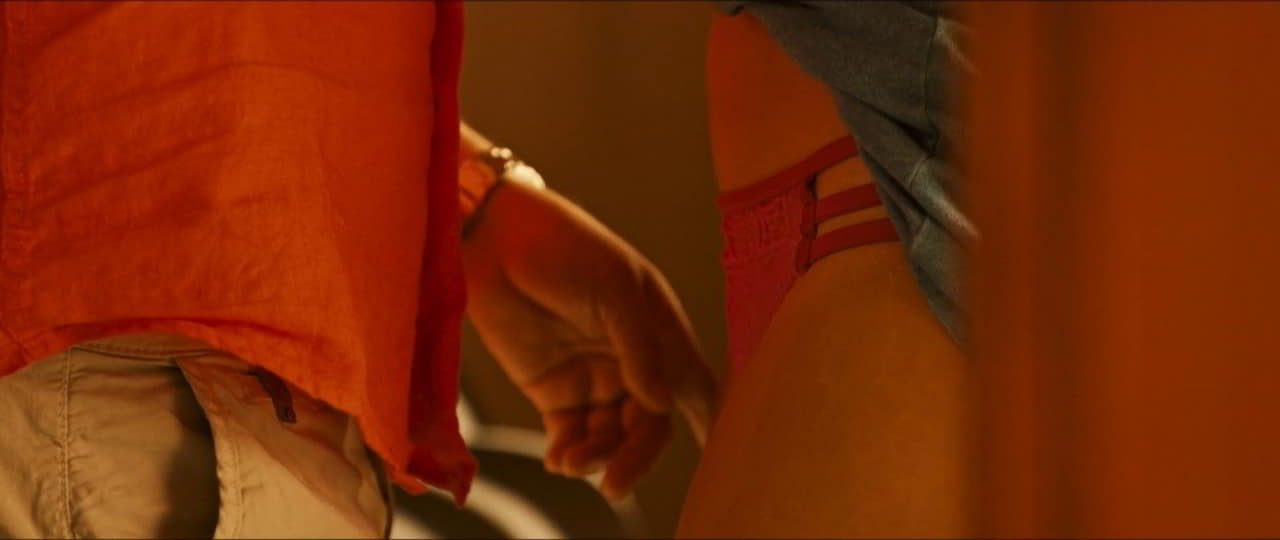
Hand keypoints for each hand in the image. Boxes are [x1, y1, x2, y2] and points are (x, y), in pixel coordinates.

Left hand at [462, 181, 717, 499]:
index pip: (692, 383)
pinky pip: (571, 434)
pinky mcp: (552, 390)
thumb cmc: (562, 246)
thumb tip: (661, 404)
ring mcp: (593, 377)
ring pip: (610, 435)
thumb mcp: (612, 288)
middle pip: (648, 422)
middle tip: (613, 482)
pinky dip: (569, 452)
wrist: (493, 236)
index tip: (713, 457)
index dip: (709, 420)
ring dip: (598, 455)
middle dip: (635, 454)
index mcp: (659, 331)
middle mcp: (632, 360)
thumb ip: (639, 347)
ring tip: (571, 462)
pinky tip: (560, 460)